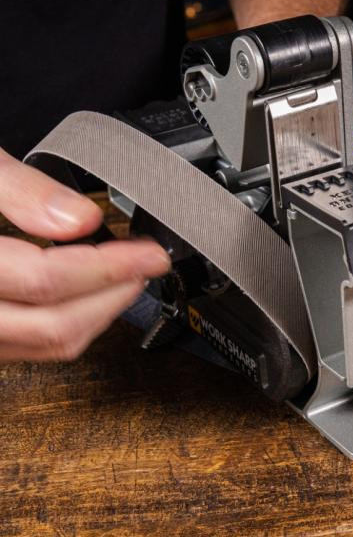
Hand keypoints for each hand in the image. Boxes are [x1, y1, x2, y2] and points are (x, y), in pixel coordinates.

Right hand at [0, 148, 170, 361]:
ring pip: (45, 346)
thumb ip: (16, 190)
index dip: (109, 267)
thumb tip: (80, 218)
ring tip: (126, 277)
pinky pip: (29, 346)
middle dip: (114, 297)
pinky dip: (68, 323)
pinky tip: (86, 295)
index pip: (46, 280)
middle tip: (147, 265)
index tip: (151, 253)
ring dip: (97, 314)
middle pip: (53, 328)